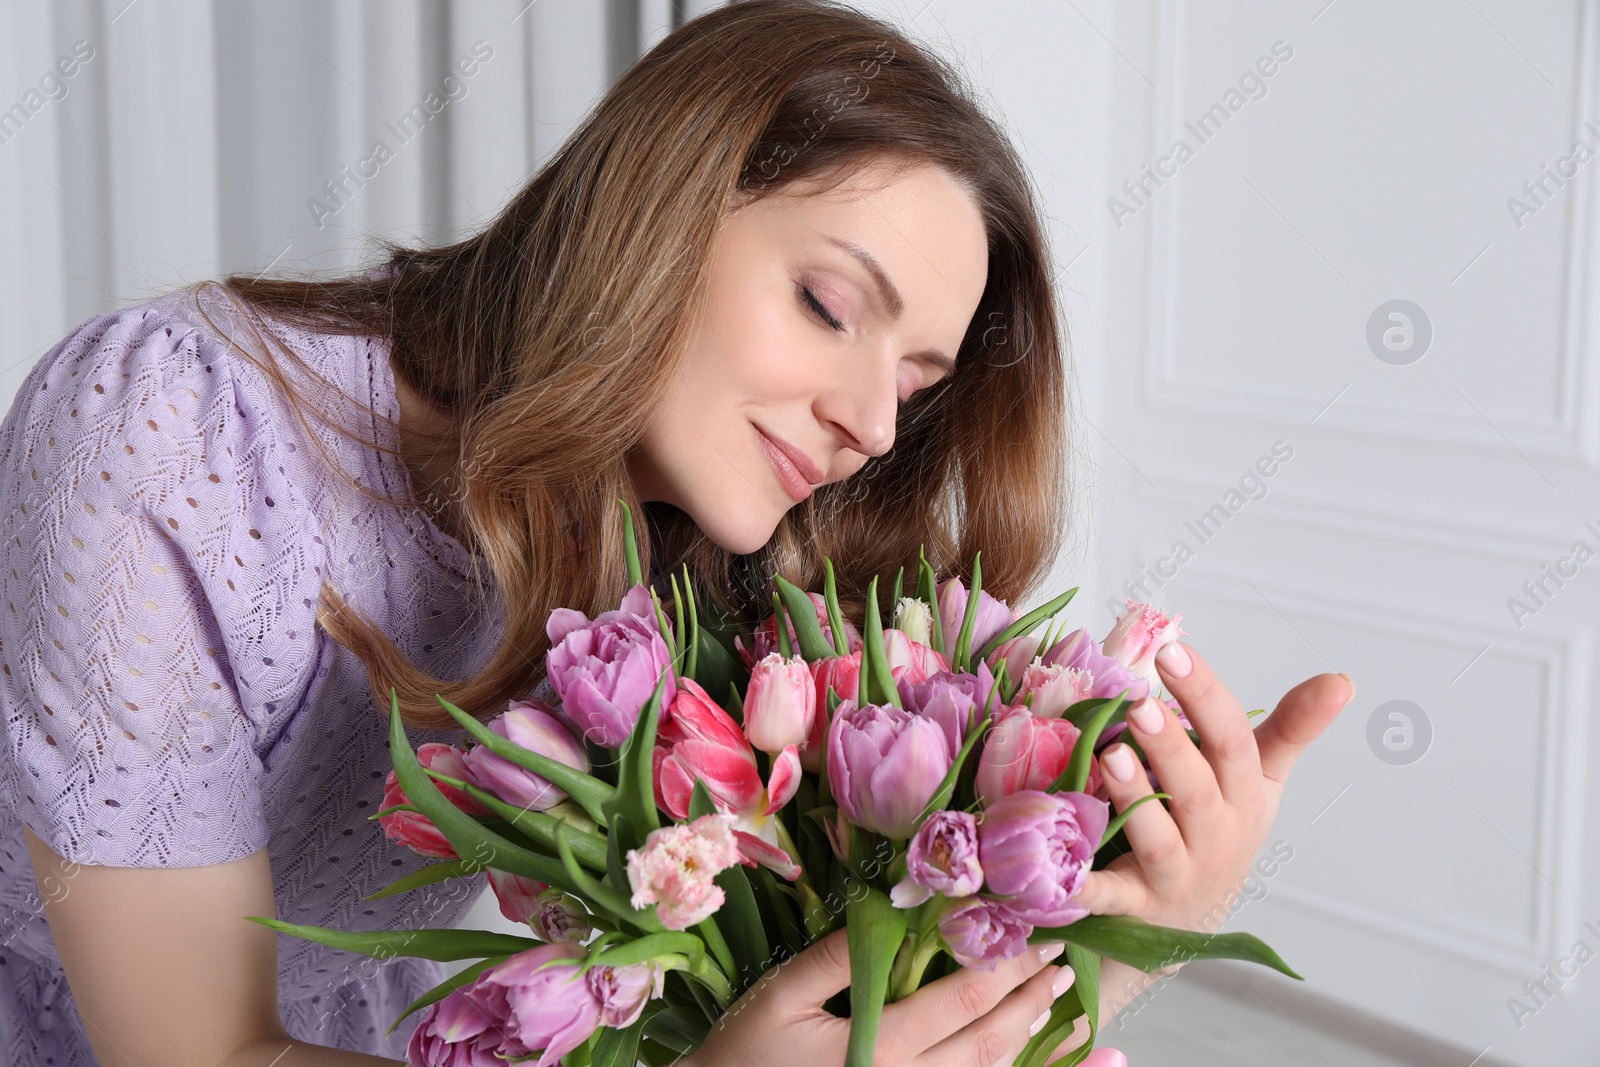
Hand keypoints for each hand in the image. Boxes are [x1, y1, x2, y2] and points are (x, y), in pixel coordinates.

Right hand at [682, 928, 1128, 1066]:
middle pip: (988, 1044)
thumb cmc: (741, 1055)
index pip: (963, 1001)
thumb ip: (836, 958)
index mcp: (878, 1048)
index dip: (1007, 966)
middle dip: (1030, 1003)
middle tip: (1065, 968)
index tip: (1038, 937)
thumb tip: (892, 911)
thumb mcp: (778, 997)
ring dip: (1032, 1050)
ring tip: (1068, 1021)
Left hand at [1072, 642, 1353, 930]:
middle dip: (1171, 745)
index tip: (1175, 651)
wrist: (1191, 924)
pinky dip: (1090, 887)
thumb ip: (1291, 728)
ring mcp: (1177, 873)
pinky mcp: (1136, 905)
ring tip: (1109, 755)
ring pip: (1159, 838)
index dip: (1207, 697)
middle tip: (1141, 703)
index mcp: (1245, 797)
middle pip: (1197, 789)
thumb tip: (1341, 680)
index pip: (1233, 742)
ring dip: (1135, 798)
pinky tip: (1067, 872)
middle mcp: (1216, 836)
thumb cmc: (1221, 831)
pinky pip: (1112, 897)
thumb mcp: (1260, 781)